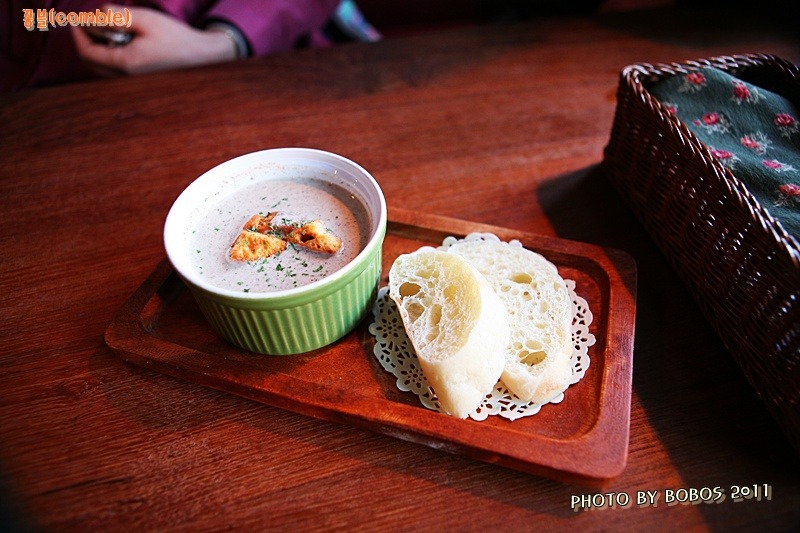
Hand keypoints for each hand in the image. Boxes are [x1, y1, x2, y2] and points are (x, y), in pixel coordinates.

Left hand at [71, 5, 237, 75]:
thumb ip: (118, 16)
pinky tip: (119, 43)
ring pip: (101, 69)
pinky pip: (114, 71)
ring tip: (105, 31)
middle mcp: (127, 78)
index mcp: (126, 63)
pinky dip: (108, 56)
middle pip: (91, 63)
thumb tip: (95, 14)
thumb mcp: (146, 19)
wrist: (202, 57)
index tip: (78, 19)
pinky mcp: (140, 81)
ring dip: (97, 49)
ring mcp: (133, 82)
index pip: (87, 52)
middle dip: (84, 42)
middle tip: (87, 24)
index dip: (78, 34)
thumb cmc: (177, 38)